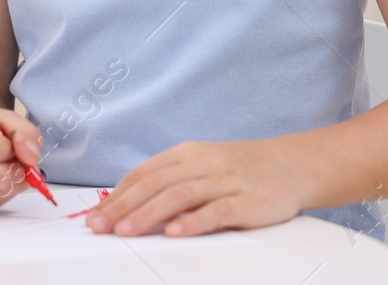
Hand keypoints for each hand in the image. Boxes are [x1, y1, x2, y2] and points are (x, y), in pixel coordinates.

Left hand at [87, 139, 307, 236]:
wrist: (291, 165)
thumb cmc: (240, 170)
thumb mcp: (202, 167)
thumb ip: (170, 182)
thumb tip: (127, 204)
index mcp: (187, 154)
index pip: (143, 174)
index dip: (117, 195)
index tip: (95, 216)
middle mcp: (203, 163)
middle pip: (155, 184)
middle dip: (123, 207)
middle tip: (100, 226)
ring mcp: (225, 180)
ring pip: (180, 195)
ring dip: (149, 214)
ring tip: (127, 231)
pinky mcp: (247, 200)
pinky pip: (217, 211)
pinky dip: (194, 222)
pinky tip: (176, 232)